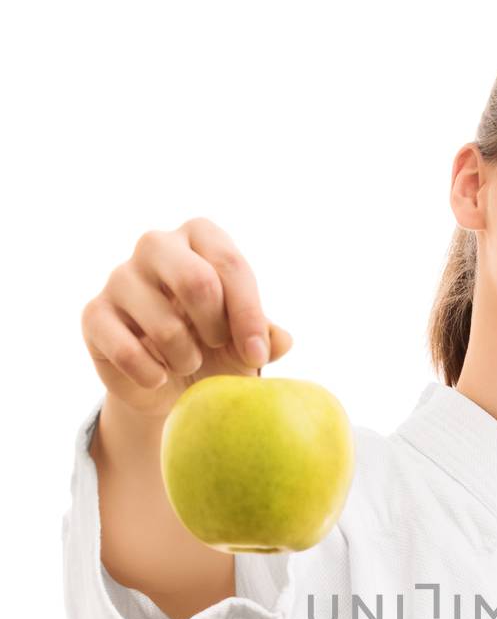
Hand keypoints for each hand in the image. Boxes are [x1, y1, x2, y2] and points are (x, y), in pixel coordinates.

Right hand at [80, 216, 292, 419]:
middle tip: (217, 347)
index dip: (248, 316)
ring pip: (165, 327)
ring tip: (187, 362)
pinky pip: (127, 352)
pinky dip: (152, 376)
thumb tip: (280, 339)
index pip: (229, 265)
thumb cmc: (214, 346)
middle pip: (196, 282)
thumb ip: (266, 336)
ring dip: (186, 359)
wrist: (167, 381)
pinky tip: (158, 377)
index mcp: (199, 236)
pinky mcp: (94, 314)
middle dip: (216, 328)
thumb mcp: (245, 341)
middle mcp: (155, 245)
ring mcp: (119, 277)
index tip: (257, 355)